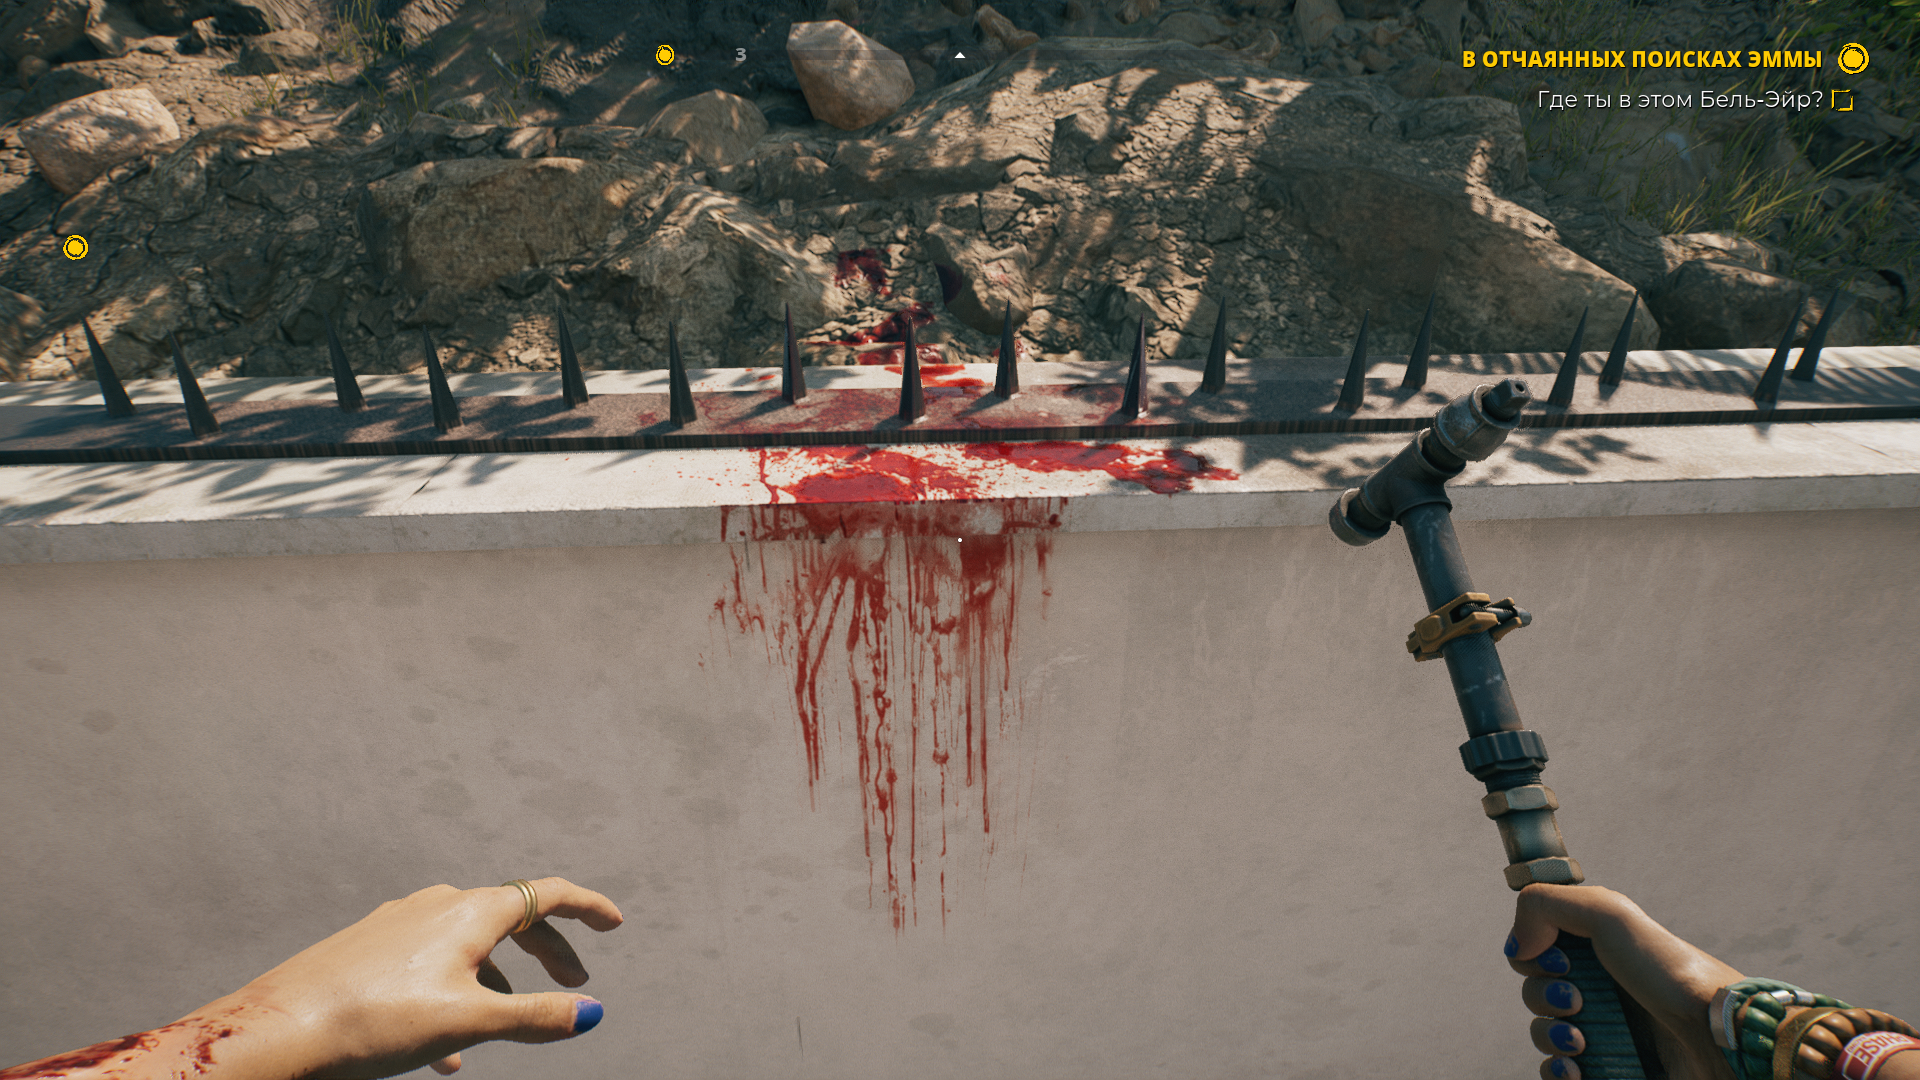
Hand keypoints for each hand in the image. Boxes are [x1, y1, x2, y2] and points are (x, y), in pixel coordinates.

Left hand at [235, 877, 623, 1079]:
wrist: (279, 1030)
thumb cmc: (375, 1021)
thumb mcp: (469, 1022)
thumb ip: (534, 1017)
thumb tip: (589, 1013)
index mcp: (469, 912)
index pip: (546, 895)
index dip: (586, 909)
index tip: (614, 924)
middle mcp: (436, 906)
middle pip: (510, 919)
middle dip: (547, 953)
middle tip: (573, 985)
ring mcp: (398, 924)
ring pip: (467, 946)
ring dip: (497, 983)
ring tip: (501, 1031)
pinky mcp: (367, 949)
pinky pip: (428, 964)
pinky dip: (453, 995)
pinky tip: (443, 1055)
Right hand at [1507, 883, 1742, 1079]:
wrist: (1717, 1037)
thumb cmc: (1672, 974)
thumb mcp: (1610, 914)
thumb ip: (1546, 906)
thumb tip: (1518, 946)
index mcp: (1597, 948)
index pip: (1538, 948)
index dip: (1535, 954)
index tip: (1561, 960)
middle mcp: (1600, 987)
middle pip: (1535, 991)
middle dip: (1544, 997)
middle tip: (1577, 1001)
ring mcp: (1605, 1030)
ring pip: (1544, 1034)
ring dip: (1550, 1036)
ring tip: (1581, 1042)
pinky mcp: (1608, 1069)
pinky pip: (1558, 1073)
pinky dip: (1557, 1071)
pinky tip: (1576, 1069)